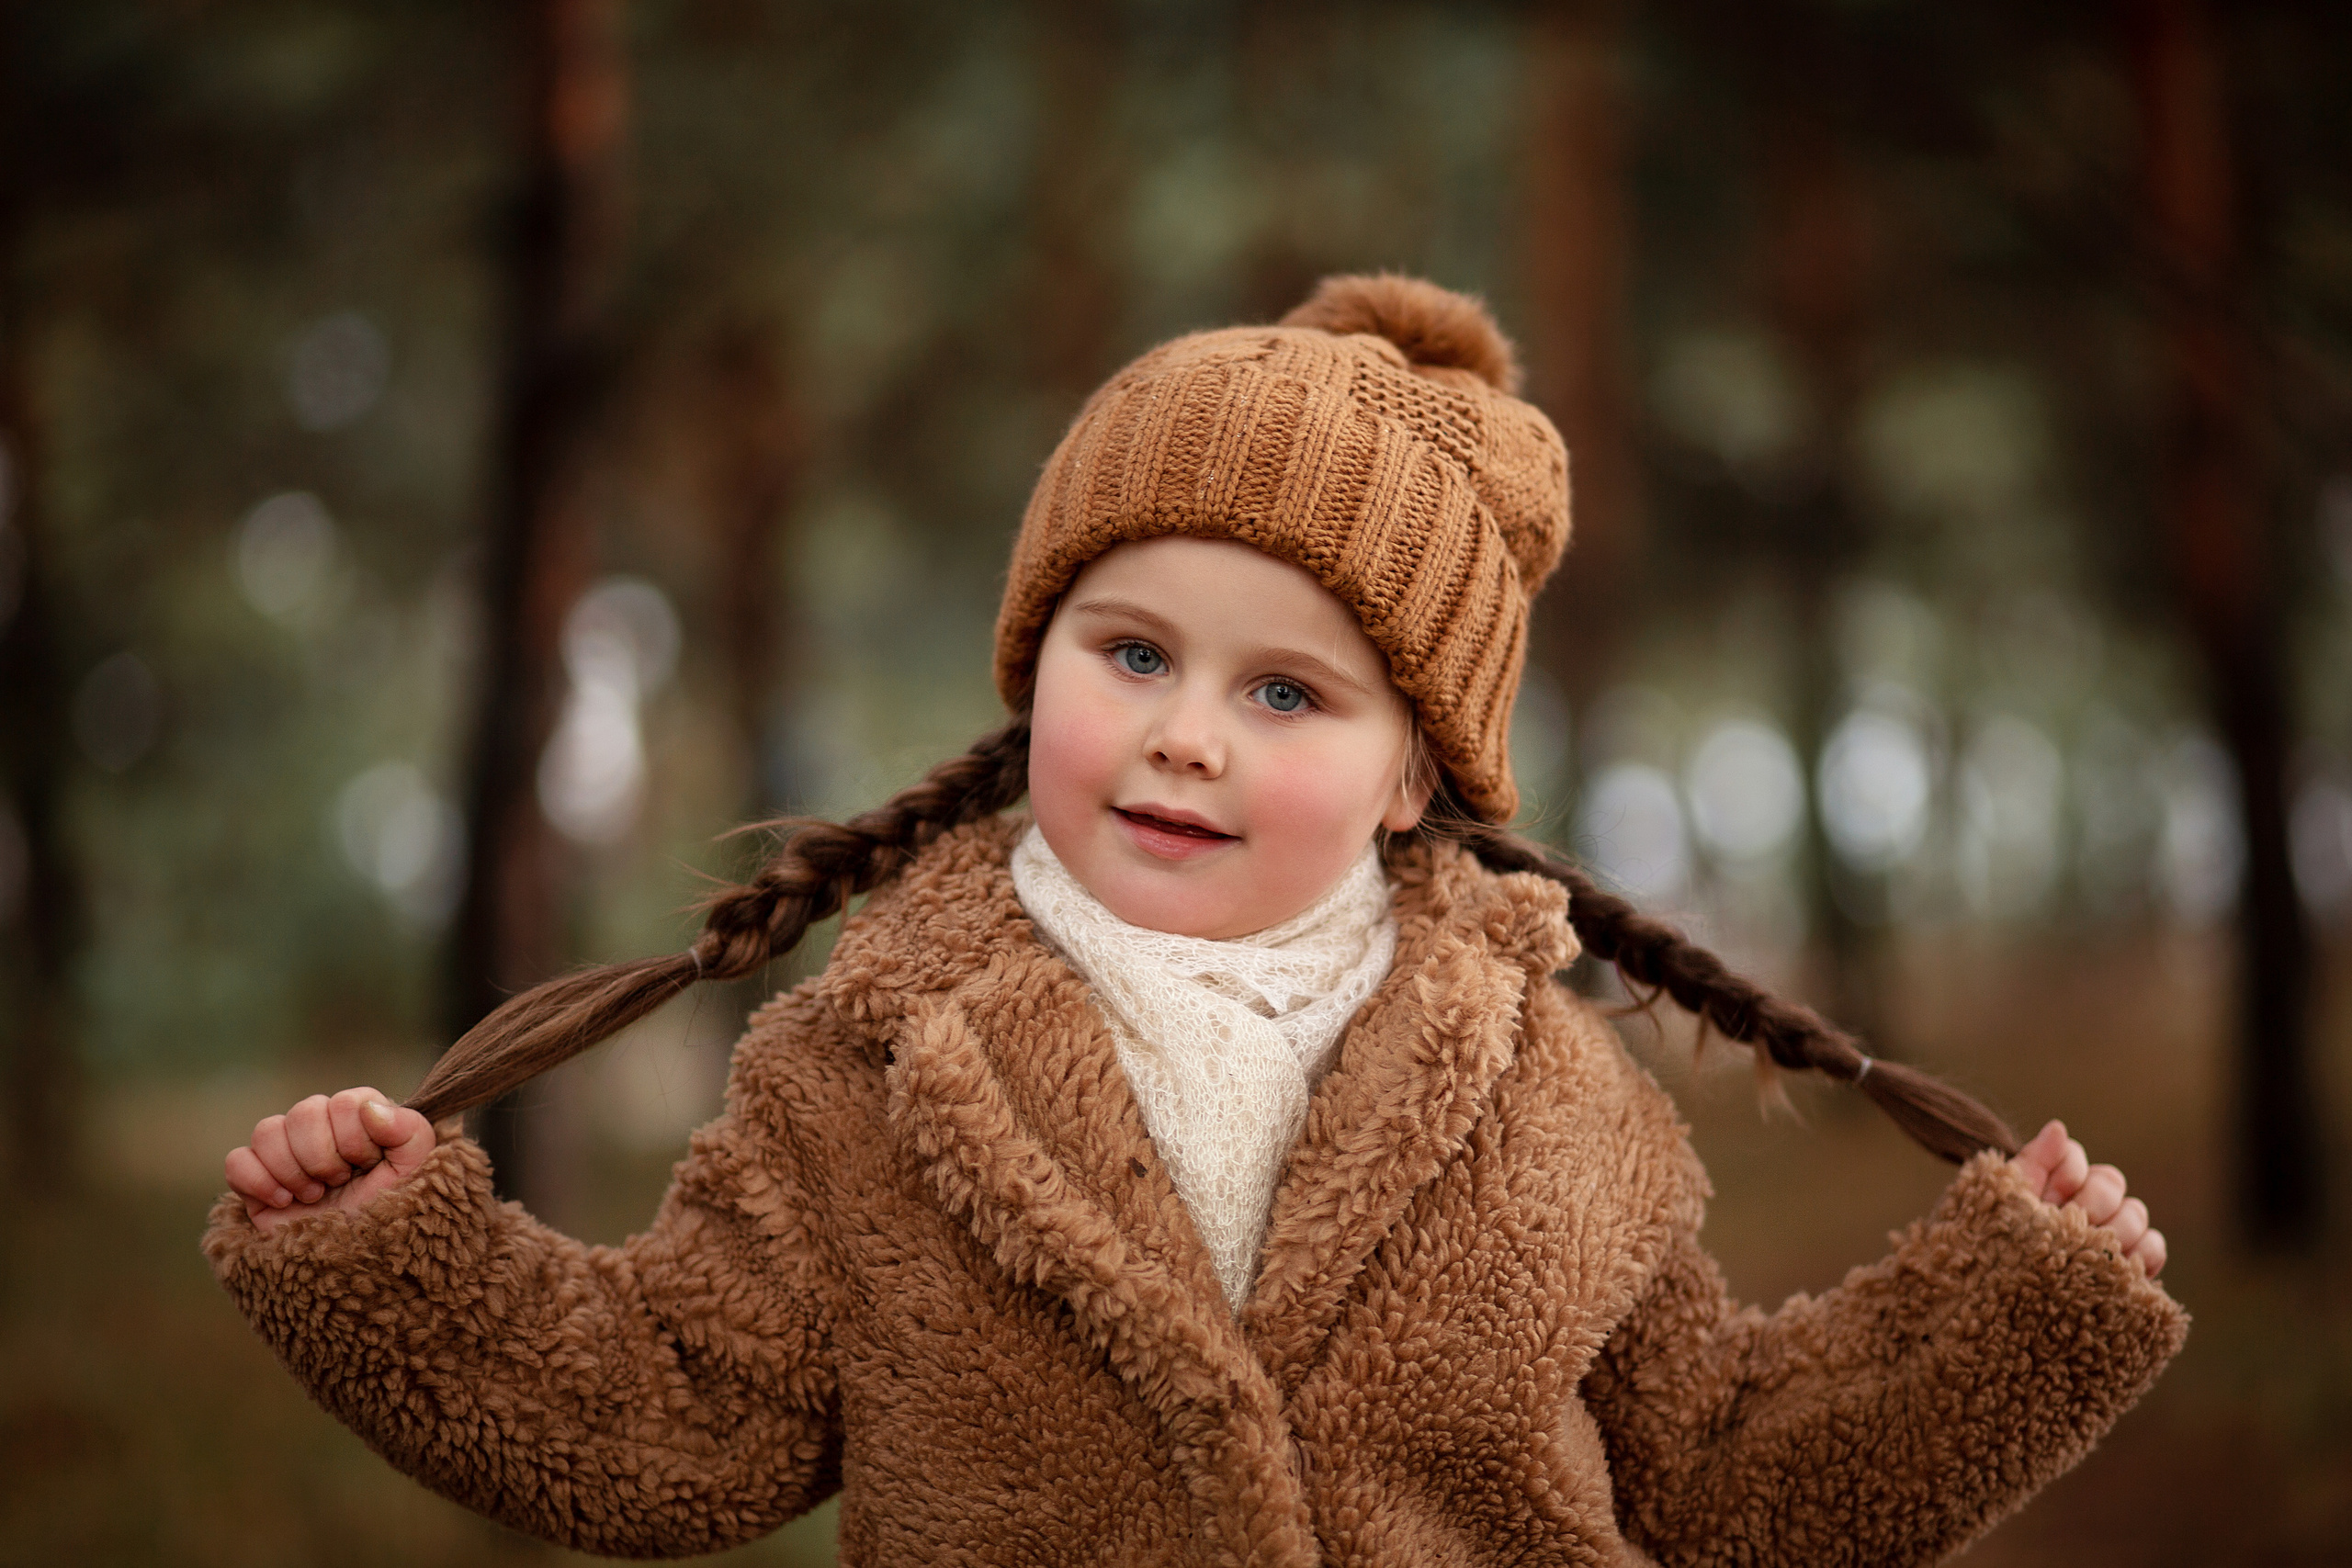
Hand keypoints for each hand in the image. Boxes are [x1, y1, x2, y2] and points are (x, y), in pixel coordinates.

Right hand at [224, 1088, 436, 1235]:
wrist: (360, 1266)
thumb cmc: (390, 1212)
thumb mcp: (414, 1171)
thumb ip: (408, 1130)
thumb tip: (369, 1108)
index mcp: (359, 1119)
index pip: (345, 1102)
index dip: (354, 1137)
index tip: (365, 1165)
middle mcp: (321, 1129)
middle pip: (304, 1111)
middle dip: (323, 1156)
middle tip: (336, 1183)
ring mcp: (286, 1153)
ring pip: (267, 1130)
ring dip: (292, 1169)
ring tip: (314, 1196)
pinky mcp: (257, 1181)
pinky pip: (237, 1161)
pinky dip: (257, 1180)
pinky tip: (283, 1201)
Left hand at [2008, 1119, 2165, 1277]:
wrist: (2002, 1309)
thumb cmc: (1998, 1254)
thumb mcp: (2004, 1208)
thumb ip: (2030, 1165)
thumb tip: (2058, 1127)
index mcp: (2052, 1187)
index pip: (2073, 1157)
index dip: (2066, 1172)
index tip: (2047, 1198)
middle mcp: (2086, 1206)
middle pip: (2110, 1181)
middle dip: (2089, 1203)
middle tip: (2069, 1228)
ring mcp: (2112, 1236)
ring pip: (2135, 1211)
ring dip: (2113, 1229)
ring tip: (2086, 1252)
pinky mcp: (2132, 1268)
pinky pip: (2154, 1246)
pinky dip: (2140, 1252)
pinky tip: (2115, 1266)